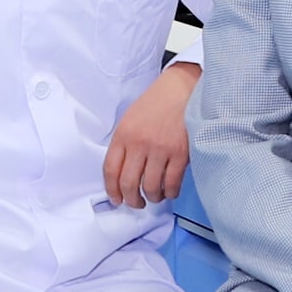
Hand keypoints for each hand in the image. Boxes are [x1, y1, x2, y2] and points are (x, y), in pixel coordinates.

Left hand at [104, 62, 199, 207]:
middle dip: (131, 200)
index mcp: (123, 134)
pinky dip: (170, 192)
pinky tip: (170, 191)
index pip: (110, 170)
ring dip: (152, 198)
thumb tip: (121, 174)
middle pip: (129, 183)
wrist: (181, 88)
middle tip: (135, 203)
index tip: (116, 199)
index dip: (112, 190)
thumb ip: (124, 144)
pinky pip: (172, 183)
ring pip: (151, 187)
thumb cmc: (156, 104)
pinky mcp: (180, 153)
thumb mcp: (130, 119)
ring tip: (154, 197)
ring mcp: (161, 149)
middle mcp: (140, 143)